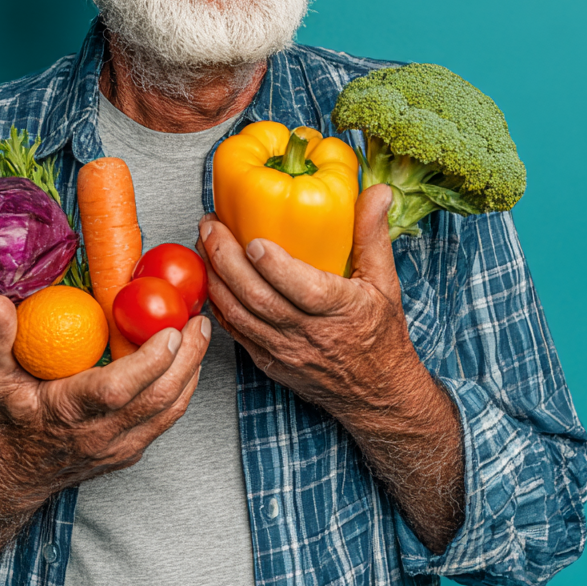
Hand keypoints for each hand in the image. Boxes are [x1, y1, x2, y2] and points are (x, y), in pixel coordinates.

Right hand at [0, 296, 209, 585]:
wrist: (13, 478)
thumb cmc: (6, 421)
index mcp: (68, 412)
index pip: (117, 390)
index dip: (149, 362)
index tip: (169, 330)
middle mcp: (100, 435)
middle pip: (158, 399)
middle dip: (187, 359)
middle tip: (198, 321)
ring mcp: (119, 447)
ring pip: (170, 411)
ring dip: (191, 371)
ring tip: (200, 333)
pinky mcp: (131, 451)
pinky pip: (166, 419)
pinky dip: (182, 388)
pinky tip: (187, 360)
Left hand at [197, 183, 464, 552]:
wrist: (375, 394)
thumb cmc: (380, 334)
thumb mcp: (385, 282)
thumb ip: (374, 234)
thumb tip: (377, 191)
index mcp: (340, 310)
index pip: (304, 290)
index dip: (275, 266)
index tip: (253, 239)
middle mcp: (308, 334)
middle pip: (259, 299)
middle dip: (226, 260)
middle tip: (210, 226)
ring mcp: (284, 351)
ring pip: (239, 315)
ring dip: (214, 278)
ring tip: (201, 244)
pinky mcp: (267, 362)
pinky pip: (235, 332)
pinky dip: (217, 304)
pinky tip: (207, 278)